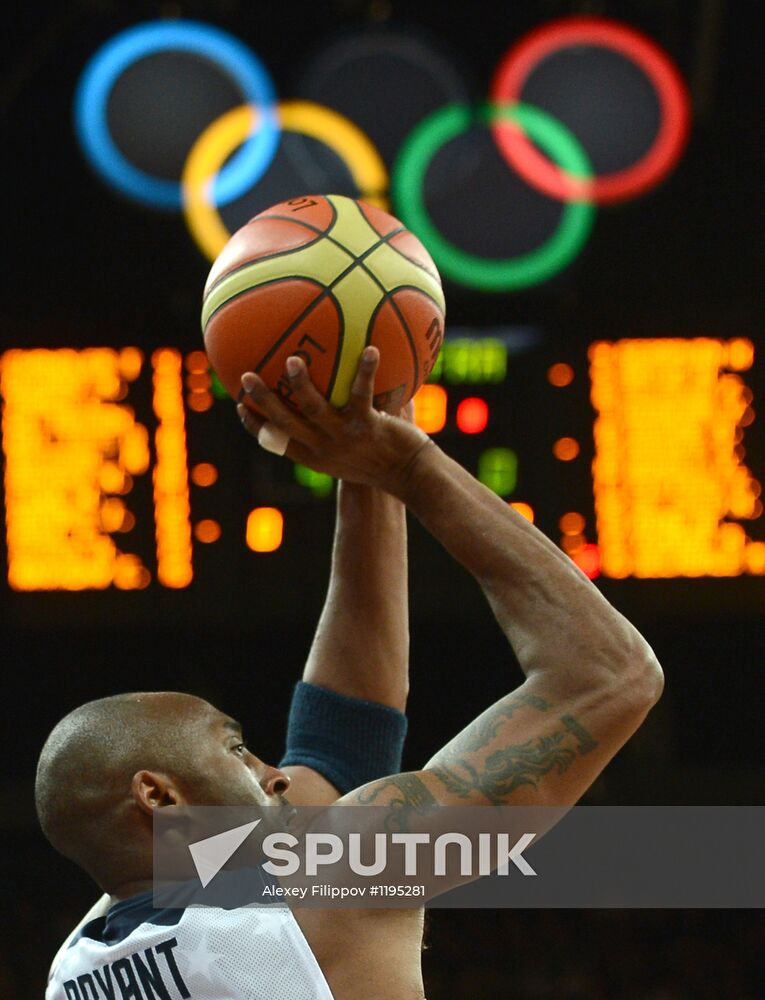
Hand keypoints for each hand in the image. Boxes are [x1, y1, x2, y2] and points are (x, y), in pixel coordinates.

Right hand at [237, 347, 430, 494]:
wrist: (411, 476)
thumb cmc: (383, 460)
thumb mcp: (352, 452)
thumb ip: (336, 428)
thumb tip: (328, 392)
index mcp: (316, 456)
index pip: (276, 442)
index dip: (255, 425)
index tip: (239, 405)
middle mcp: (325, 448)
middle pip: (285, 423)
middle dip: (263, 400)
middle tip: (245, 377)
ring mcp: (345, 438)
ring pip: (314, 409)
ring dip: (300, 385)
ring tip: (292, 361)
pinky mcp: (369, 427)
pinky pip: (363, 394)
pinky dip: (366, 371)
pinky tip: (371, 349)